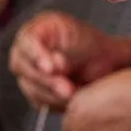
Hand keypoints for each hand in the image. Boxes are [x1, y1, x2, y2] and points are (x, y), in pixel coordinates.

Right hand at [9, 12, 130, 110]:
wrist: (107, 68)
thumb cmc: (97, 48)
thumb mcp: (90, 39)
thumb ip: (75, 46)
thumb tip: (57, 66)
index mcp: (40, 28)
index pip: (28, 41)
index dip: (38, 55)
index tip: (52, 68)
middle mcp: (28, 48)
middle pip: (23, 66)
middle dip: (47, 80)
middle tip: (68, 89)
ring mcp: (28, 70)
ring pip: (29, 86)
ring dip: (52, 94)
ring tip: (73, 94)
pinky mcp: (34, 90)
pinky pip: (37, 100)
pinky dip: (54, 103)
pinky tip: (70, 98)